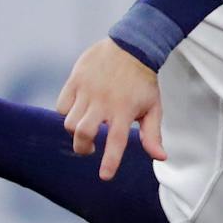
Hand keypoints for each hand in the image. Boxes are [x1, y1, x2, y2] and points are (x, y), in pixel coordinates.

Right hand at [56, 39, 164, 180]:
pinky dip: (66, 114)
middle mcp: (104, 101)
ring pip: (69, 121)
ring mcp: (87, 90)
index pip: (116, 142)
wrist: (131, 46)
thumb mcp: (153, 107)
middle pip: (83, 133)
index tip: (105, 176)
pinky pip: (61, 105)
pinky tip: (78, 112)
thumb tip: (160, 157)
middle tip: (90, 150)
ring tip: (87, 129)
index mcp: (125, 110)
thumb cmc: (143, 81)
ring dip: (75, 132)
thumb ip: (152, 134)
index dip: (110, 161)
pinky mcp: (75, 80)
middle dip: (83, 148)